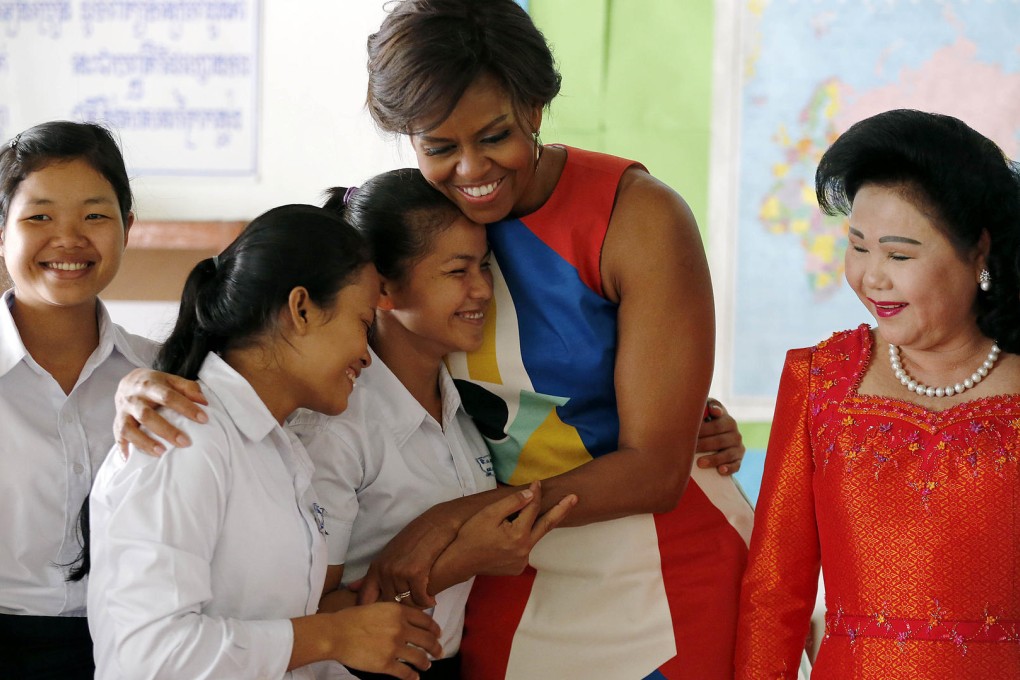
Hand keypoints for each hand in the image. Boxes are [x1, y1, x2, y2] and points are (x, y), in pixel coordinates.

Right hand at [114, 368, 207, 456]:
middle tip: (185, 443)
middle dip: (166, 430)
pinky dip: (122, 449)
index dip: (186, 407)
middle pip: (147, 415)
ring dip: (145, 442)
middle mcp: (134, 399)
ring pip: (129, 429)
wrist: (128, 381)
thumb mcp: (171, 380)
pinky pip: (118, 438)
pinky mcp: (117, 424)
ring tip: (162, 453)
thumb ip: (188, 388)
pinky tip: (130, 459)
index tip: (203, 419)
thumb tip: (204, 402)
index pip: (169, 396)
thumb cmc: (156, 384)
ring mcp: (123, 412)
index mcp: (149, 385)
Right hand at [300, 603, 441, 679]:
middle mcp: (400, 628)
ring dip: (425, 663)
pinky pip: (405, 672)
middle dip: (436, 648)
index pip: (425, 620)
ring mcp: (394, 647)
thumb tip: (406, 621)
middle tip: (439, 652)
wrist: (336, 633)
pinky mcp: (385, 664)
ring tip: (426, 665)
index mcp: (398, 612)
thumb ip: (393, 613)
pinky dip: (412, 676)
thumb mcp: (377, 607)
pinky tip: (414, 678)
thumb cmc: (351, 619)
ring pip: (419, 658)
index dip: (434, 629)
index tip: (438, 634)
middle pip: (427, 640)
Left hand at [357, 502, 463, 608]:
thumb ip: (372, 575)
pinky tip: (432, 599)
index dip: (371, 611)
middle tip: (413, 606)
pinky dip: (427, 601)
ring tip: (424, 601)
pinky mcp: (415, 573)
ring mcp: (398, 572)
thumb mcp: (389, 555)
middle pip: (390, 603)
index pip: (365, 597)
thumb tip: (351, 588)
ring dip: (416, 605)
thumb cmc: (413, 539)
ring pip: (406, 603)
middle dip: (402, 607)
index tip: (381, 617)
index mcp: (375, 568)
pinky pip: (419, 598)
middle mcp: (384, 571)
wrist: (434, 525)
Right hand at [438, 481, 576, 580]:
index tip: (537, 482)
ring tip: (554, 510)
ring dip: (542, 523)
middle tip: (575, 497)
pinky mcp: (518, 568)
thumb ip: (511, 503)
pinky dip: (527, 537)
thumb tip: (530, 493)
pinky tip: (523, 531)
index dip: (535, 493)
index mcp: (518, 535)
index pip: (532, 508)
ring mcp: (522, 561)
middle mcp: (524, 550)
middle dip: (562, 509)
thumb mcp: (488, 514)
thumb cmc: (471, 535)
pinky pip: (527, 548)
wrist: (459, 561)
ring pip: (536, 537)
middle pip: (547, 525)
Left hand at [696, 399, 744, 474]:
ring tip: (700, 463)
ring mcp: (738, 447)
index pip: (716, 425)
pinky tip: (720, 470)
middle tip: (690, 449)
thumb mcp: (707, 411)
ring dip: (714, 459)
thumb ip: (708, 407)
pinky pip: (736, 465)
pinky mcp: (738, 460)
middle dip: (704, 445)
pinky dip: (729, 468)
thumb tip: (714, 411)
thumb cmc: (706, 422)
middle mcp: (735, 434)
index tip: (694, 432)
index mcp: (727, 420)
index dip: (704, 429)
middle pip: (719, 440)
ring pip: (727, 454)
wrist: (715, 436)